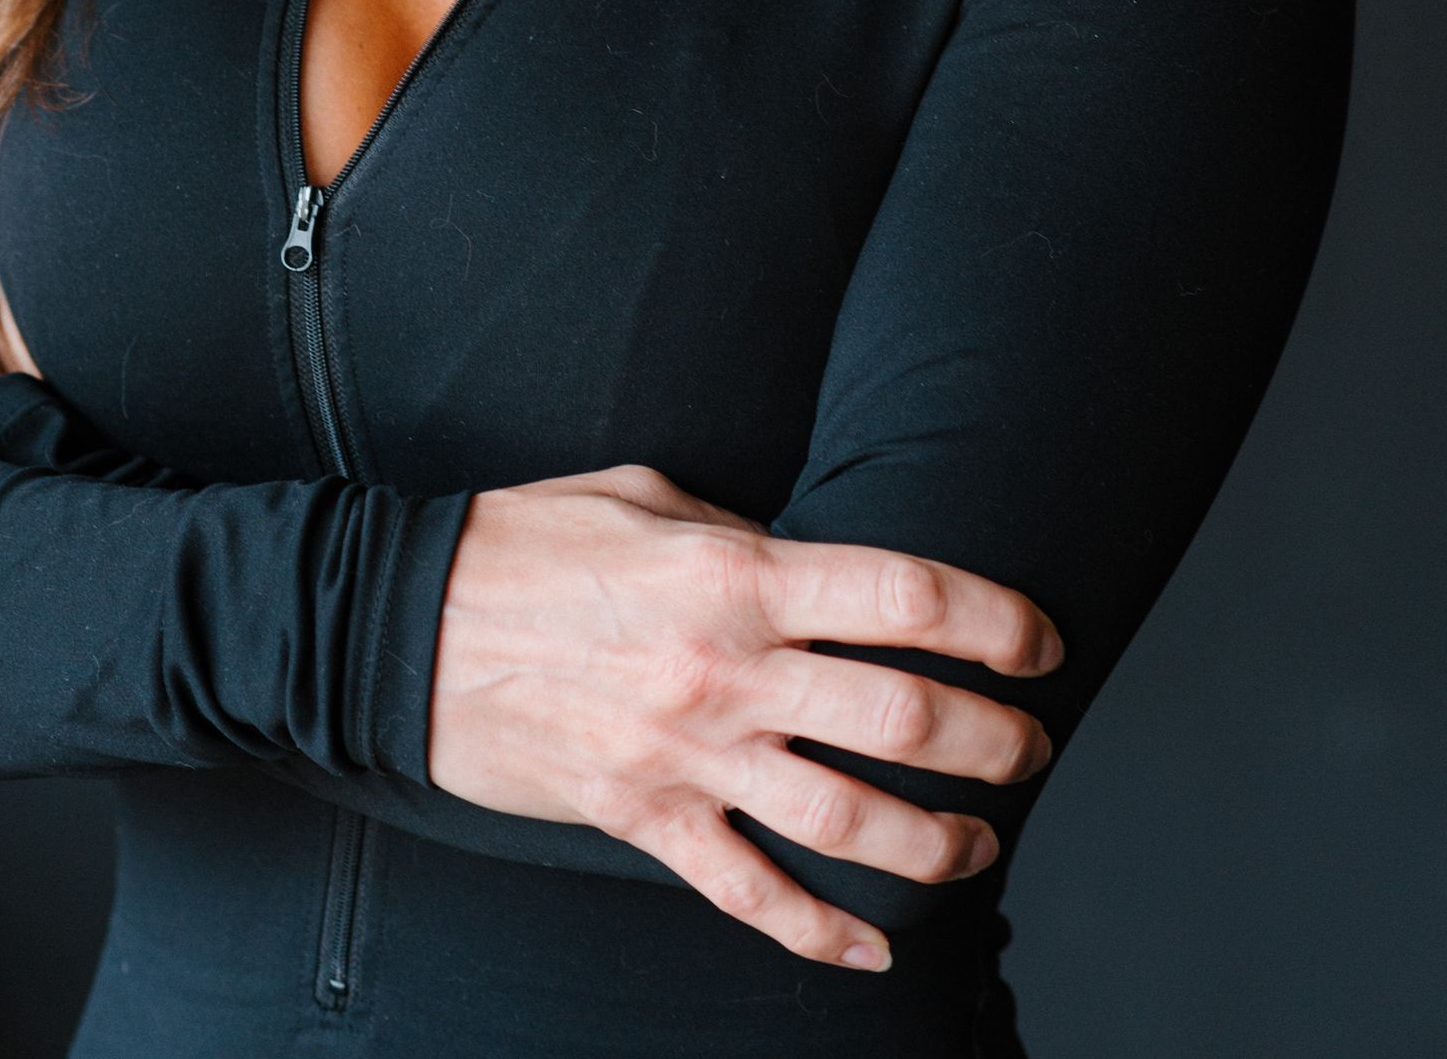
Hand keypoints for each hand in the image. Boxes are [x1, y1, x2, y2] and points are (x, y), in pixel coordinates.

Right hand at [429, 463, 1059, 973]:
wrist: (406, 624)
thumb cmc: (527, 541)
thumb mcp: (647, 496)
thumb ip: (742, 535)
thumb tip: (812, 572)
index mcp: (737, 571)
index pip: (906, 595)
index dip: (996, 619)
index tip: (1040, 640)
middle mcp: (728, 669)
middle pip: (904, 716)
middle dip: (994, 740)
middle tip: (1032, 745)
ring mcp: (689, 756)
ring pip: (850, 822)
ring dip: (937, 842)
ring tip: (978, 841)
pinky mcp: (646, 820)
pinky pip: (752, 895)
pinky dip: (822, 936)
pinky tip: (872, 951)